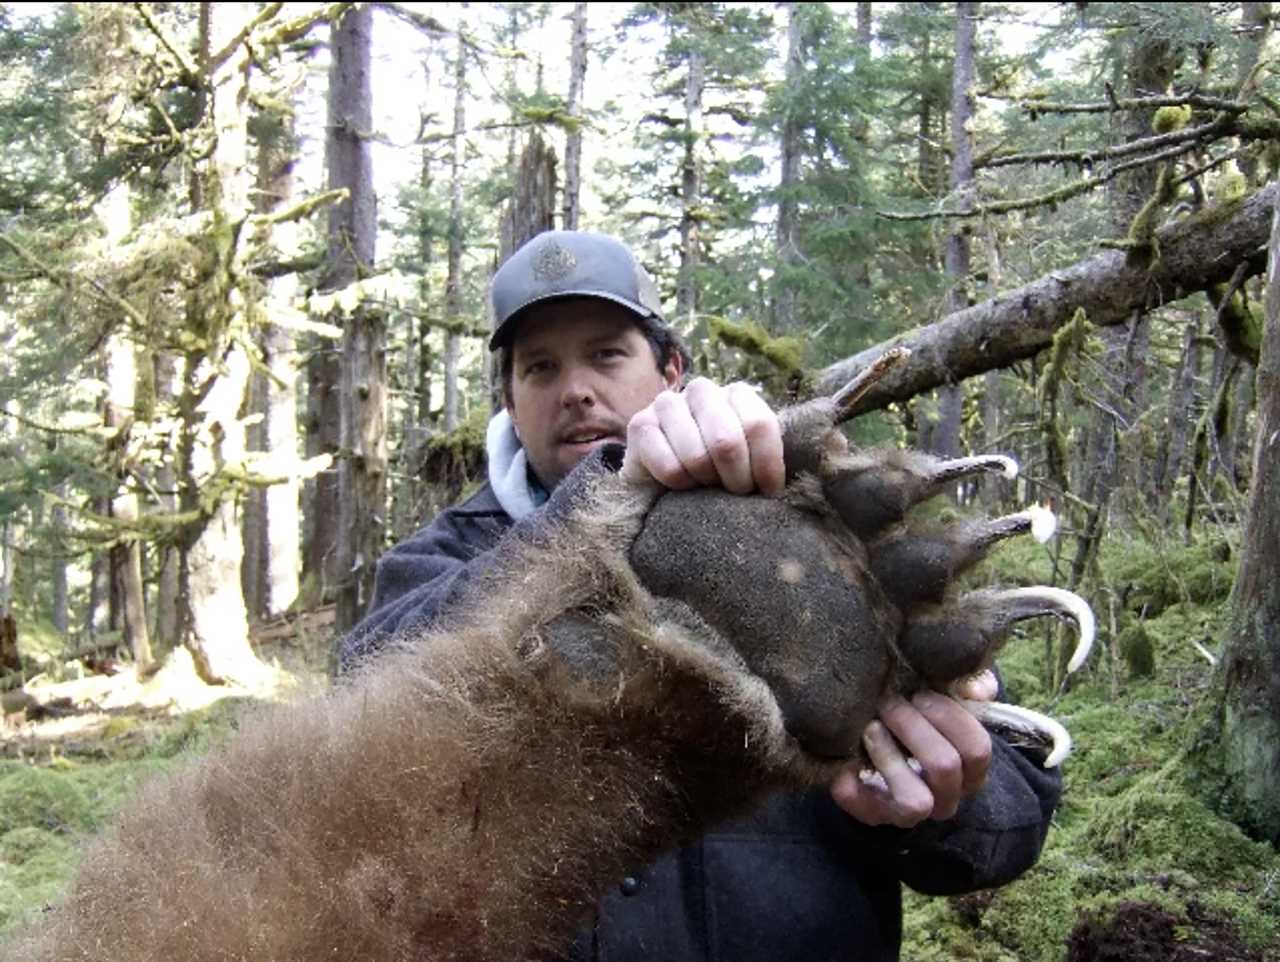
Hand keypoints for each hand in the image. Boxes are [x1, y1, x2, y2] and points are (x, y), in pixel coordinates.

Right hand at [619, 378, 783, 495]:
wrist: (665, 480)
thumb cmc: (719, 471)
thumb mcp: (755, 459)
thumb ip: (781, 453)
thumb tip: (822, 456)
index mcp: (738, 394)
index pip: (760, 425)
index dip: (767, 466)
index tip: (768, 491)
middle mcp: (703, 390)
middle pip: (728, 441)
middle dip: (735, 479)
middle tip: (733, 493)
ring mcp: (668, 403)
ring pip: (697, 455)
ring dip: (705, 483)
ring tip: (706, 487)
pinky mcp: (640, 423)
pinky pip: (670, 467)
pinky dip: (679, 485)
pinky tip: (681, 484)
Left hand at [829, 671, 996, 827]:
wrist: (864, 750)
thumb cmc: (913, 720)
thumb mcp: (942, 698)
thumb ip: (965, 686)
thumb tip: (975, 689)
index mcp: (969, 772)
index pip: (977, 749)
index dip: (950, 716)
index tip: (919, 694)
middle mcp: (947, 799)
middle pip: (944, 767)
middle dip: (912, 727)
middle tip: (889, 703)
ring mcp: (912, 815)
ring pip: (916, 802)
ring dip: (889, 756)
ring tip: (870, 726)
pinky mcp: (874, 817)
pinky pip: (869, 808)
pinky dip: (854, 778)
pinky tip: (850, 750)